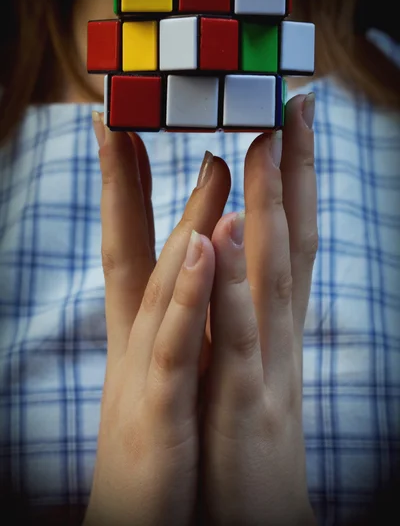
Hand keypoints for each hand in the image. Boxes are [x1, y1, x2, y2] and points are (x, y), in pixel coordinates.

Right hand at [85, 116, 229, 524]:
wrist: (139, 521)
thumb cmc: (159, 438)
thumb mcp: (162, 368)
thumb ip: (171, 316)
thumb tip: (185, 265)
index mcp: (141, 325)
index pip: (129, 239)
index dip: (125, 183)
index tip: (125, 128)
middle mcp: (134, 336)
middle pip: (132, 245)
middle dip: (127, 178)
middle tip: (131, 112)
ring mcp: (144, 368)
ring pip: (161, 283)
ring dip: (185, 218)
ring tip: (212, 156)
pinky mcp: (159, 409)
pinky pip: (177, 343)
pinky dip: (190, 292)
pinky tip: (203, 244)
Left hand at [199, 94, 317, 525]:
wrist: (257, 516)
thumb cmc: (245, 434)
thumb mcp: (250, 361)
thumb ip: (245, 309)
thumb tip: (234, 251)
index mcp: (276, 322)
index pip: (291, 237)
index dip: (293, 180)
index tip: (286, 124)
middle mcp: (281, 330)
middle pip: (294, 238)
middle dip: (294, 171)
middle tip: (291, 106)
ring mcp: (268, 361)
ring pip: (271, 272)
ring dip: (270, 206)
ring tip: (261, 144)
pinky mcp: (246, 399)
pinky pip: (238, 333)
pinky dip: (232, 283)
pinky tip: (225, 235)